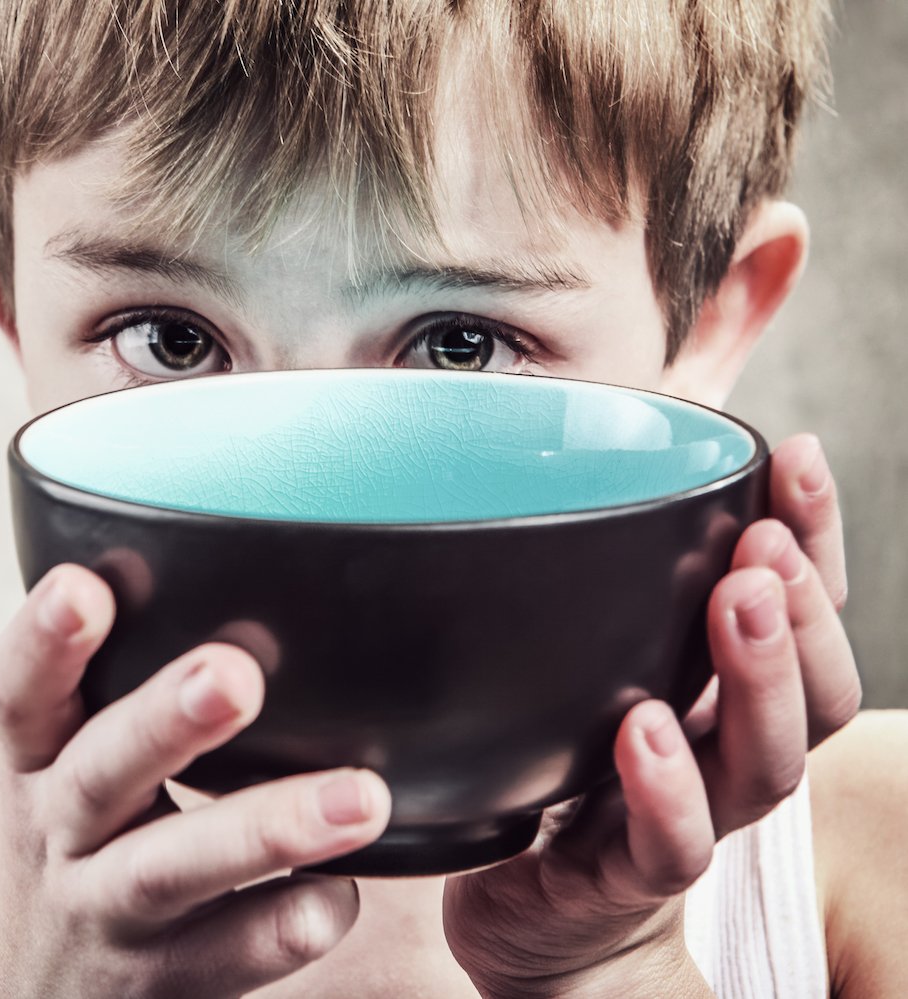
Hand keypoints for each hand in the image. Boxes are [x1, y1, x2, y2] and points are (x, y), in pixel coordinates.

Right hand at [0, 566, 391, 998]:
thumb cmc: (82, 845)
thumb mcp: (67, 766)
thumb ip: (123, 686)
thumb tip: (246, 555)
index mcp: (38, 761)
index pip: (17, 693)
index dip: (42, 640)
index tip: (83, 586)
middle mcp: (58, 833)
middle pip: (100, 772)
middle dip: (162, 720)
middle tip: (232, 674)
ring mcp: (104, 914)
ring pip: (168, 872)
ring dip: (262, 829)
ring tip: (359, 797)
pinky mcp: (159, 982)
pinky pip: (225, 958)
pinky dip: (283, 925)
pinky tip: (341, 897)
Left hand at [442, 433, 860, 996]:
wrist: (537, 912)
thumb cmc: (569, 769)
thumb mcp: (591, 658)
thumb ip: (606, 572)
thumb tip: (596, 438)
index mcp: (728, 690)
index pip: (803, 610)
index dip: (815, 537)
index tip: (793, 455)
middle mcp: (727, 751)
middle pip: (815, 688)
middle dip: (800, 609)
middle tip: (765, 542)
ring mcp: (692, 815)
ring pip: (763, 762)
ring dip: (758, 676)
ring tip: (736, 599)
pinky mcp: (628, 875)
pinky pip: (670, 842)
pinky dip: (665, 788)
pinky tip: (645, 730)